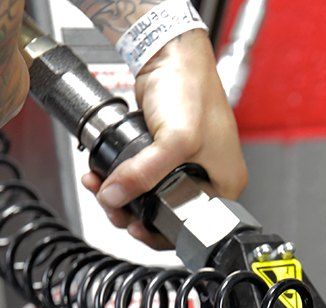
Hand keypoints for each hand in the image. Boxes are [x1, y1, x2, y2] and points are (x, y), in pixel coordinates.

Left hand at [81, 30, 247, 249]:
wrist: (172, 56)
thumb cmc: (193, 91)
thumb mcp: (175, 140)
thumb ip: (144, 173)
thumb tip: (115, 197)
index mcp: (224, 184)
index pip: (192, 227)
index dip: (159, 233)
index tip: (134, 228)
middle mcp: (207, 179)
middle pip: (164, 214)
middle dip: (131, 212)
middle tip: (112, 206)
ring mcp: (184, 166)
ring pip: (147, 198)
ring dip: (119, 196)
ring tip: (100, 186)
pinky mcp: (163, 154)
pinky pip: (139, 178)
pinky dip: (119, 178)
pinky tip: (103, 173)